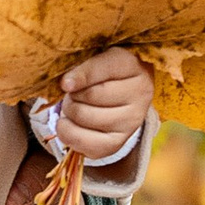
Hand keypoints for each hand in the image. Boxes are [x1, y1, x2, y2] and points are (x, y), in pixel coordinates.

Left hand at [53, 47, 152, 167]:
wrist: (119, 96)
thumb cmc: (102, 74)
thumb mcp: (95, 60)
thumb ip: (82, 67)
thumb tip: (66, 84)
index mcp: (132, 65)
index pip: (105, 67)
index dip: (81, 76)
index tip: (64, 83)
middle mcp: (140, 94)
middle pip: (91, 95)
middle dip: (72, 94)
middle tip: (73, 94)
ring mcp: (132, 121)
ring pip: (85, 117)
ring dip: (69, 113)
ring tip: (74, 107)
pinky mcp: (119, 142)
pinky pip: (89, 145)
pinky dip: (70, 136)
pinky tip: (70, 126)